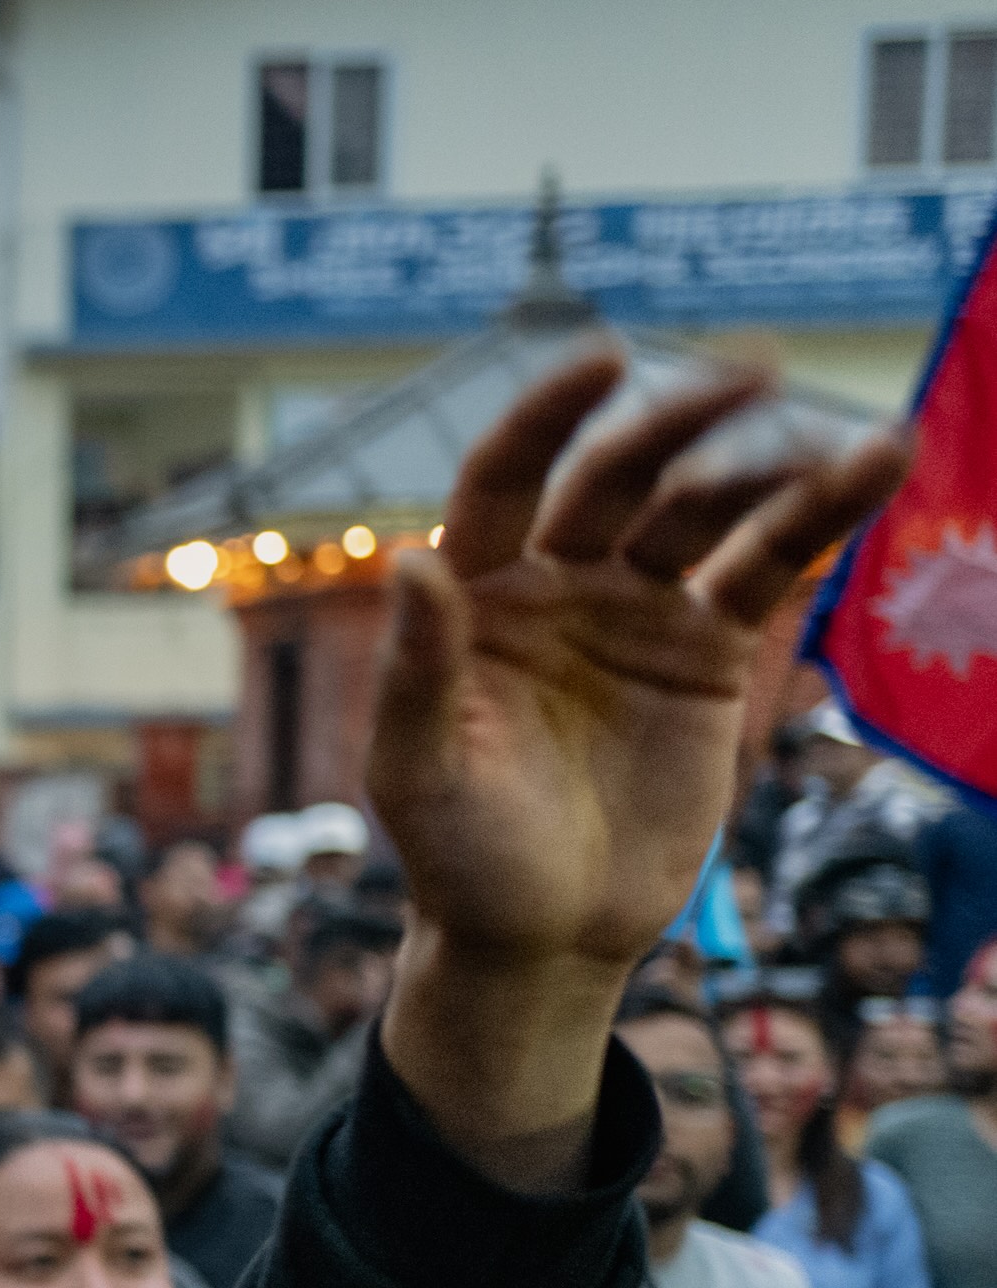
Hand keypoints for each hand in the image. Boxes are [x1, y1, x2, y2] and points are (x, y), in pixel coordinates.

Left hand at [369, 349, 907, 1181]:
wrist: (542, 931)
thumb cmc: (457, 852)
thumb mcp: (418, 767)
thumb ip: (417, 667)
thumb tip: (411, 560)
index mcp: (474, 592)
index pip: (505, 479)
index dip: (548, 417)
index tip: (603, 356)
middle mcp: (554, 580)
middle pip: (620, 478)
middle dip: (682, 421)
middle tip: (756, 370)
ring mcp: (634, 608)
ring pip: (706, 514)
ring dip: (773, 469)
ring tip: (858, 447)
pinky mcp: (706, 651)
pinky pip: (767, 569)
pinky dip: (819, 518)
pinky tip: (876, 465)